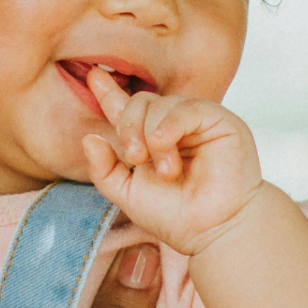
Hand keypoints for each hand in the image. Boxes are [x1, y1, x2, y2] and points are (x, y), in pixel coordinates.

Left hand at [80, 66, 264, 255]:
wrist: (214, 231)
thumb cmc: (175, 216)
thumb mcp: (128, 194)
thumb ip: (104, 170)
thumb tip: (88, 139)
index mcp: (150, 140)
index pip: (126, 109)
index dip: (109, 93)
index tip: (93, 76)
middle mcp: (172, 126)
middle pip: (139, 102)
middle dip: (128, 127)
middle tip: (135, 158)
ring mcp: (196, 122)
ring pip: (160, 105)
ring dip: (152, 136)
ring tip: (166, 171)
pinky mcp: (219, 120)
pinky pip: (186, 109)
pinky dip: (169, 125)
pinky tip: (163, 144)